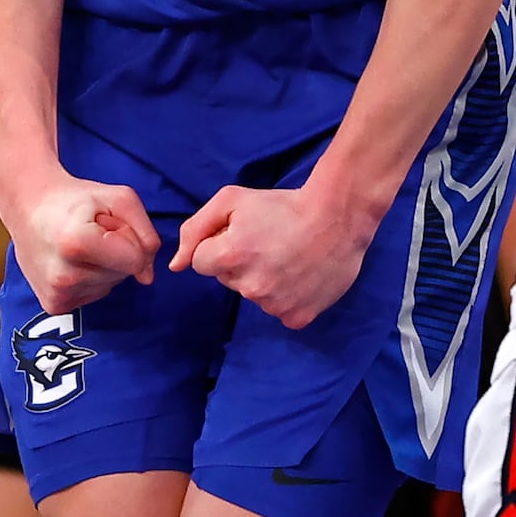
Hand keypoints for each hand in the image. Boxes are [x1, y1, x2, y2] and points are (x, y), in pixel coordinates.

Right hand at [13, 177, 160, 315]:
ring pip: (111, 284)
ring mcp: (57, 295)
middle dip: (117, 251)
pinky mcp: (54, 306)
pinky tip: (73, 260)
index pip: (135, 260)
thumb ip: (145, 233)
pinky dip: (91, 277)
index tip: (105, 222)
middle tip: (90, 231)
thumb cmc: (78, 199)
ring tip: (80, 244)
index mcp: (76, 243)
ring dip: (104, 264)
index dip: (129, 237)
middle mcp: (63, 276)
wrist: (29, 207)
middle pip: (124, 273)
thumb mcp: (120, 199)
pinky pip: (95, 294)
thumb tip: (147, 277)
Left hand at [170, 181, 369, 328]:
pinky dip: (286, 296)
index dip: (219, 245)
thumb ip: (196, 229)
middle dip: (240, 262)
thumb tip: (177, 265)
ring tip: (288, 256)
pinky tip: (300, 275)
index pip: (202, 262)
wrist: (338, 216)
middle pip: (227, 279)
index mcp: (230, 256)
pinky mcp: (296, 317)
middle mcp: (250, 286)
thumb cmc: (283, 205)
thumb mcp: (232, 199)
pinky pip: (279, 311)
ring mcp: (274, 305)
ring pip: (253, 295)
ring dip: (263, 279)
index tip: (243, 234)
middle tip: (268, 242)